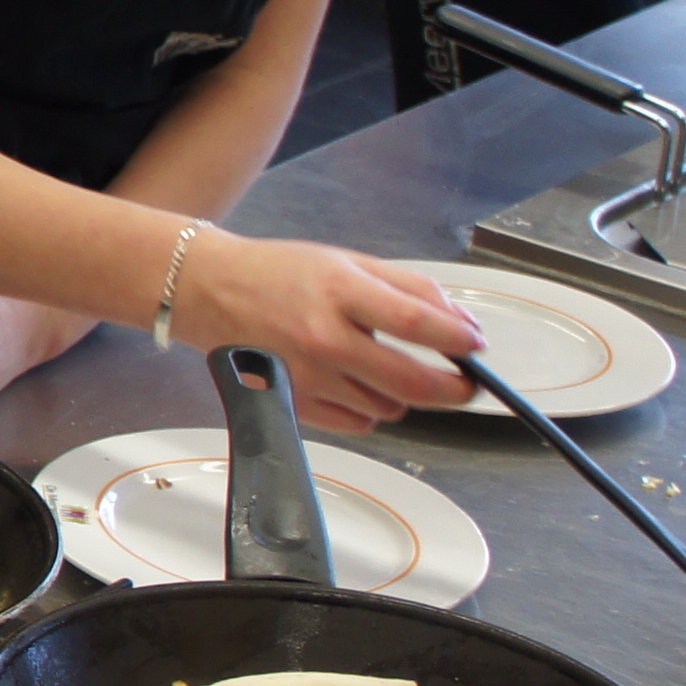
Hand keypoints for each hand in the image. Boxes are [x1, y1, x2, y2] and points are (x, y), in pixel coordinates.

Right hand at [171, 236, 478, 426]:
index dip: (457, 340)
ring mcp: (307, 378)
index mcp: (339, 293)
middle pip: (410, 381)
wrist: (209, 291)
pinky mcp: (293, 405)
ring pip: (388, 407)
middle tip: (465, 384)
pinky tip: (360, 384)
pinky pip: (357, 424)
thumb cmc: (278, 274)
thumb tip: (460, 324)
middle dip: (452, 389)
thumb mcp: (348, 261)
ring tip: (390, 370)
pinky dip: (372, 410)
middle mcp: (323, 340)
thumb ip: (409, 289)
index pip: (417, 323)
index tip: (476, 346)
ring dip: (404, 395)